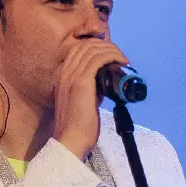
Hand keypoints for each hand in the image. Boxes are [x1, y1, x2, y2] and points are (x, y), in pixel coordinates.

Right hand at [53, 38, 129, 158]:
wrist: (70, 141)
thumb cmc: (78, 128)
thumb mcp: (81, 103)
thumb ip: (90, 92)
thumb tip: (103, 87)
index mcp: (63, 77)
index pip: (79, 50)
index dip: (97, 48)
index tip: (112, 57)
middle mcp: (65, 73)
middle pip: (86, 45)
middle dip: (106, 46)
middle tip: (120, 57)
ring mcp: (72, 76)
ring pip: (93, 49)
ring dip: (112, 50)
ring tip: (123, 60)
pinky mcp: (81, 82)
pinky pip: (98, 59)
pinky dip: (112, 56)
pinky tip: (121, 62)